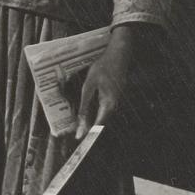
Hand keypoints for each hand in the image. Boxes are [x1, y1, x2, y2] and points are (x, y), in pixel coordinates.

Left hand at [74, 23, 157, 139]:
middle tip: (75, 133)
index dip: (88, 134)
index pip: (98, 126)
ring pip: (102, 116)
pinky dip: (95, 111)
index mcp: (109, 105)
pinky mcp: (114, 97)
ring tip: (79, 124)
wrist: (119, 54)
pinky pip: (104, 108)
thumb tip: (81, 123)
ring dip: (91, 120)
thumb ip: (84, 105)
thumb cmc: (103, 67)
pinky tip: (87, 110)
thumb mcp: (89, 85)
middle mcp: (114, 106)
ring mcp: (116, 101)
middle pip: (100, 122)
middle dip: (88, 128)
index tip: (79, 141)